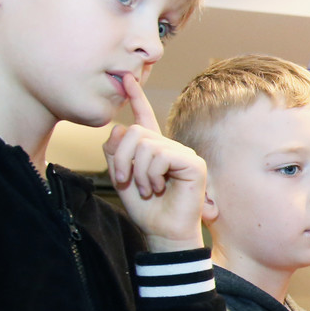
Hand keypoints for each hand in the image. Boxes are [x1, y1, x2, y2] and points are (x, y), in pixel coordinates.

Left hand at [102, 74, 206, 251]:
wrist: (162, 231)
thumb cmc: (146, 209)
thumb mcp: (122, 177)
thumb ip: (116, 151)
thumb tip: (120, 128)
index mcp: (153, 149)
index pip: (144, 118)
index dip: (135, 98)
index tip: (127, 78)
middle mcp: (169, 148)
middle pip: (135, 132)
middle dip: (121, 158)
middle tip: (124, 179)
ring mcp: (183, 154)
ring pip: (146, 144)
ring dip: (138, 171)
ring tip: (147, 188)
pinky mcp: (193, 163)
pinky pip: (162, 155)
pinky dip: (152, 174)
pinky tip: (159, 187)